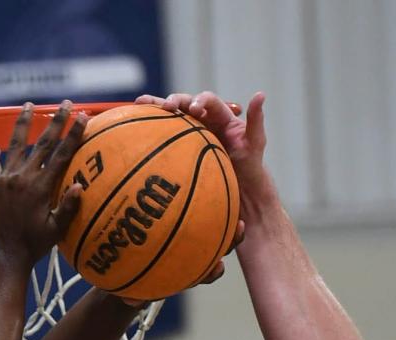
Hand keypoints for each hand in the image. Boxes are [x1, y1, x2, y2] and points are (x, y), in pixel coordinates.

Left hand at [0, 102, 88, 269]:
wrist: (2, 255)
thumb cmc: (32, 247)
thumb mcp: (55, 231)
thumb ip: (67, 208)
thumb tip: (80, 186)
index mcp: (41, 187)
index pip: (61, 154)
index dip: (73, 134)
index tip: (83, 117)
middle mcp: (22, 176)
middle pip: (42, 142)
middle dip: (56, 121)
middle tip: (66, 104)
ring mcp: (4, 178)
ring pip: (16, 144)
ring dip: (23, 123)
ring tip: (28, 105)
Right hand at [137, 89, 268, 203]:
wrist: (242, 190)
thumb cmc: (251, 167)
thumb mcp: (256, 144)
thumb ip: (256, 120)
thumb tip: (260, 94)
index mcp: (221, 115)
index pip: (208, 100)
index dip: (200, 100)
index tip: (194, 109)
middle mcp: (204, 119)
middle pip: (185, 102)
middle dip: (174, 101)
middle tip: (166, 108)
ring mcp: (191, 132)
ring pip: (172, 114)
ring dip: (156, 107)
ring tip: (140, 103)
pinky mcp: (182, 145)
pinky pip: (166, 133)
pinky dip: (151, 126)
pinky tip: (135, 123)